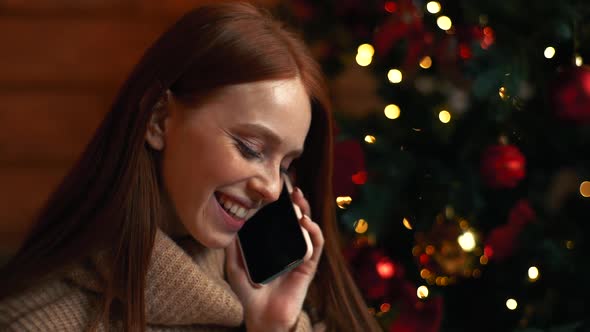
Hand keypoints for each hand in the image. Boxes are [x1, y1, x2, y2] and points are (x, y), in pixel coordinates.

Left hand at [225, 187, 323, 331]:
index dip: (281, 203)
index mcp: (273, 244)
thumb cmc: (248, 293)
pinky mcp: (308, 266)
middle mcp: (287, 246)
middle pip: (295, 218)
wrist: (261, 317)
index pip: (279, 218)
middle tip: (292, 188)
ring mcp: (299, 255)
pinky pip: (315, 246)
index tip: (277, 187)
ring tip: (299, 200)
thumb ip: (233, 248)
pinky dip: (313, 232)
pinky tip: (306, 222)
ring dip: (306, 212)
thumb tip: (228, 226)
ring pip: (308, 228)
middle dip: (296, 202)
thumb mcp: (235, 266)